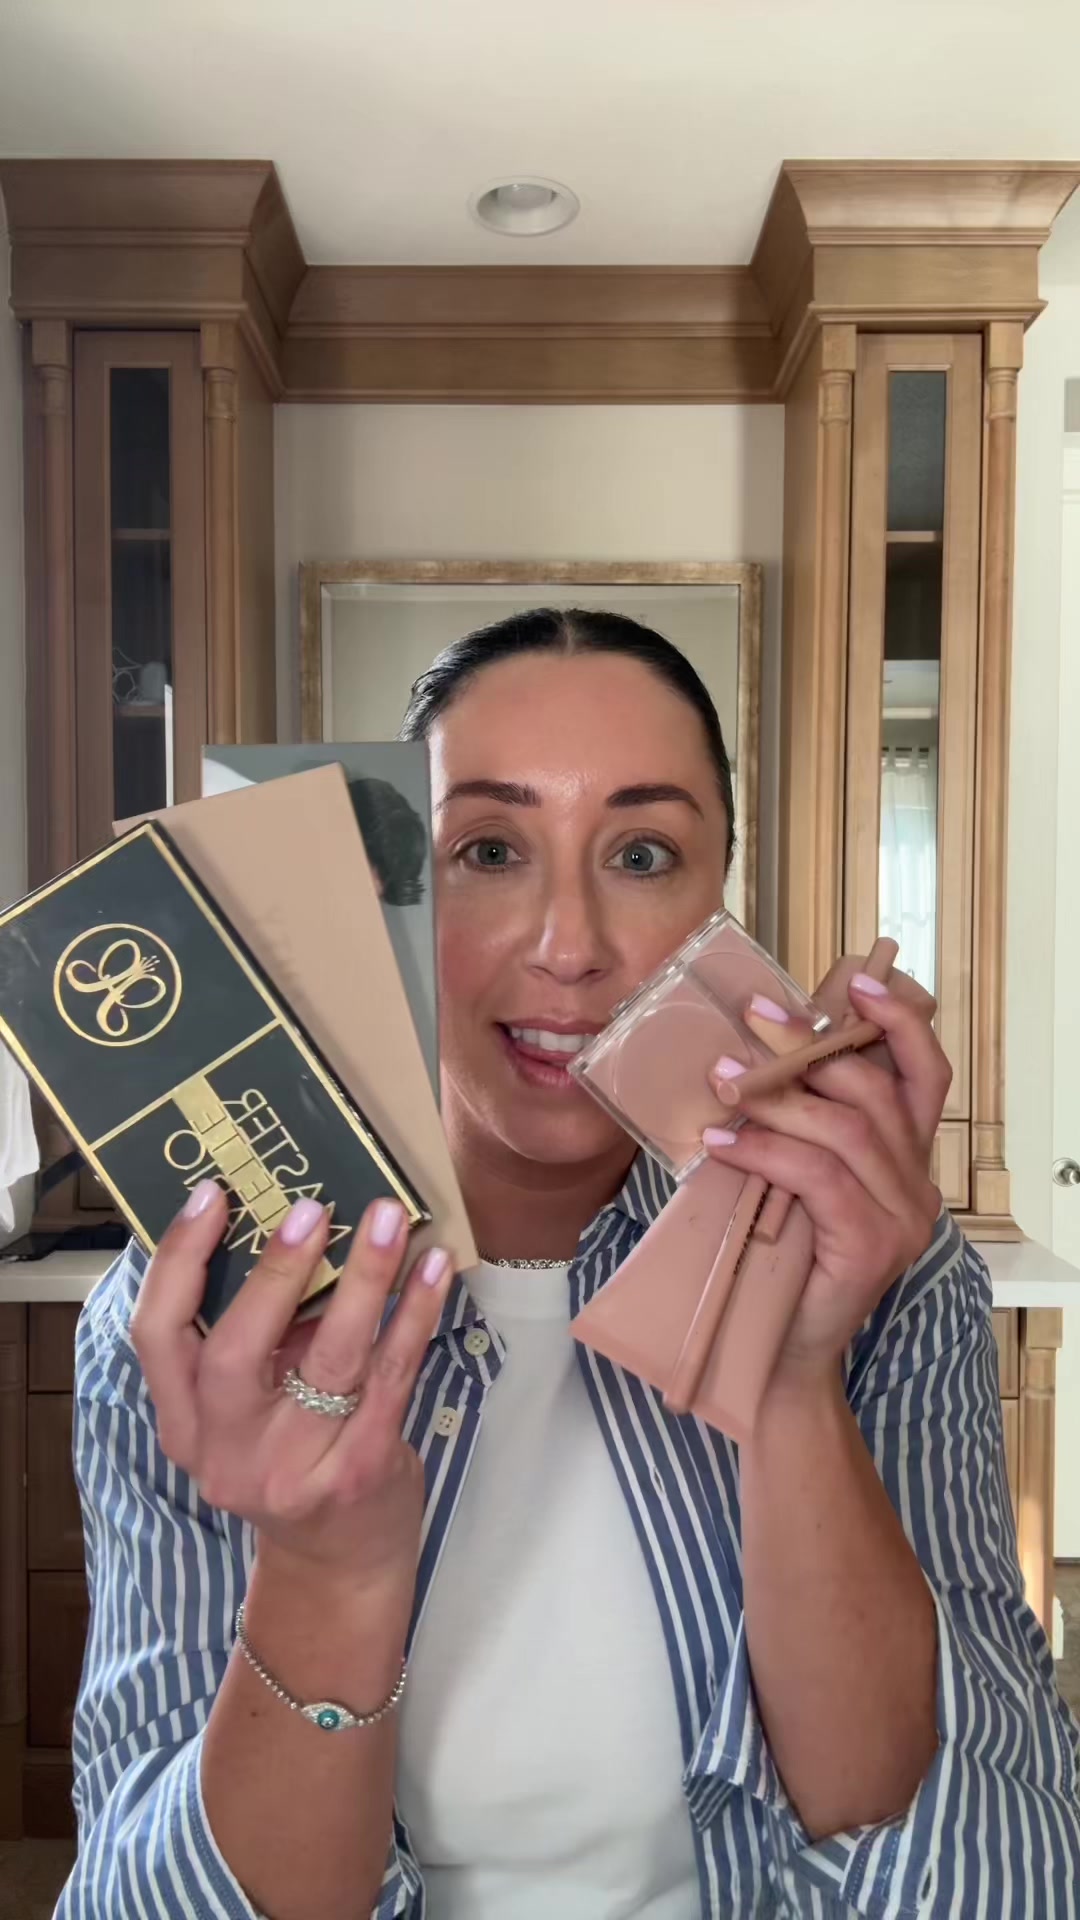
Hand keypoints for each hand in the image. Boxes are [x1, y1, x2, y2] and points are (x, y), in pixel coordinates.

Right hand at [131, 1187, 452, 1599]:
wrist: (338, 1567)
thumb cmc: (293, 1458)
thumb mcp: (247, 1409)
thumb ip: (253, 1337)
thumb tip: (291, 1222)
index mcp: (183, 1421)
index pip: (156, 1333)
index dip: (177, 1259)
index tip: (212, 1195)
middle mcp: (225, 1449)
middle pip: (234, 1349)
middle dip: (275, 1271)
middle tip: (311, 1208)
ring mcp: (292, 1467)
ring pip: (328, 1358)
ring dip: (363, 1279)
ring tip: (388, 1220)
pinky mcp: (358, 1472)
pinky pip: (390, 1378)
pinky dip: (415, 1316)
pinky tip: (434, 1270)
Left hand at [704, 965, 949, 1390]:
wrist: (776, 1356)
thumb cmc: (777, 1259)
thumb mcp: (787, 1174)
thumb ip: (793, 1122)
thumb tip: (749, 1049)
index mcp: (905, 1156)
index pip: (925, 1072)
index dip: (898, 1019)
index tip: (854, 980)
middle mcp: (916, 1181)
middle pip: (877, 1087)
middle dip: (812, 1044)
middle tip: (752, 1021)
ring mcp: (902, 1216)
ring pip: (847, 1127)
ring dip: (779, 1095)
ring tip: (722, 1080)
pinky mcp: (872, 1246)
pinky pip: (820, 1176)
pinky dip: (766, 1149)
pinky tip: (721, 1141)